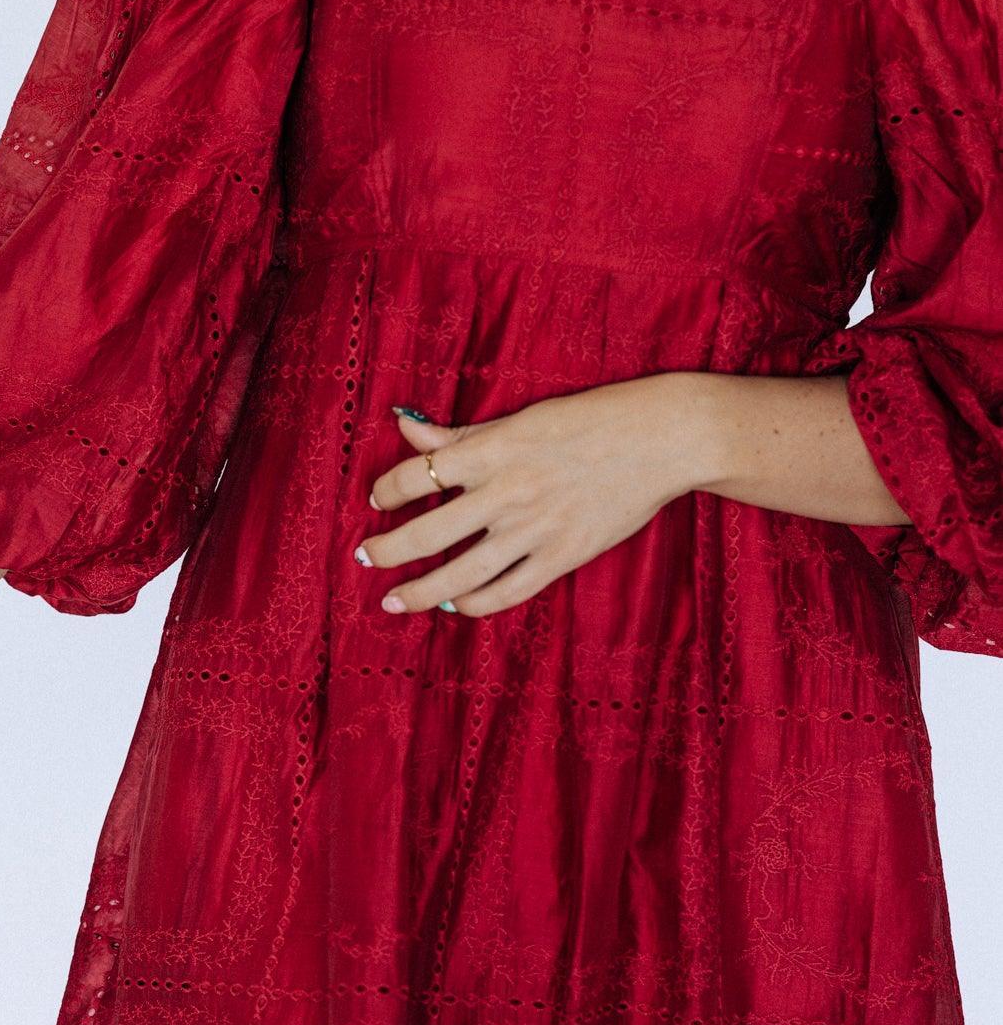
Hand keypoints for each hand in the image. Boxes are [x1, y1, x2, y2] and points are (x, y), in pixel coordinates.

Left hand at [355, 375, 704, 617]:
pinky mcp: (562, 556)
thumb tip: (405, 427)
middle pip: (426, 533)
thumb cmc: (589, 420)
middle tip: (365, 558)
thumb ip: (460, 435)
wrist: (659, 439)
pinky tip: (453, 604)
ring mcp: (534, 530)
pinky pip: (505, 592)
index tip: (375, 499)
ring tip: (393, 600)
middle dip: (386, 550)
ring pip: (459, 573)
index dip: (386, 490)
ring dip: (418, 591)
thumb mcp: (520, 419)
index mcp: (492, 449)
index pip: (416, 474)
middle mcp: (506, 492)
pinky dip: (472, 603)